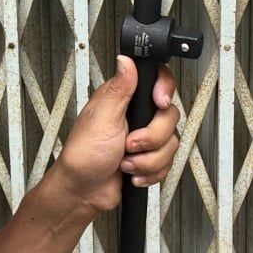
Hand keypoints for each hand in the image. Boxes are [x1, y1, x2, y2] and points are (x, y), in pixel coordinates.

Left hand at [52, 56, 179, 214]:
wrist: (83, 192)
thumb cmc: (82, 155)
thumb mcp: (102, 118)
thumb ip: (119, 88)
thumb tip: (126, 60)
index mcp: (122, 98)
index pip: (156, 81)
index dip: (164, 91)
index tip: (159, 104)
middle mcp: (134, 115)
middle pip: (169, 116)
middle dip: (151, 138)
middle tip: (129, 144)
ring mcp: (142, 137)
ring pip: (170, 143)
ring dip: (147, 160)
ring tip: (125, 162)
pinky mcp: (148, 158)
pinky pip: (167, 163)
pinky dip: (150, 172)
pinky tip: (131, 173)